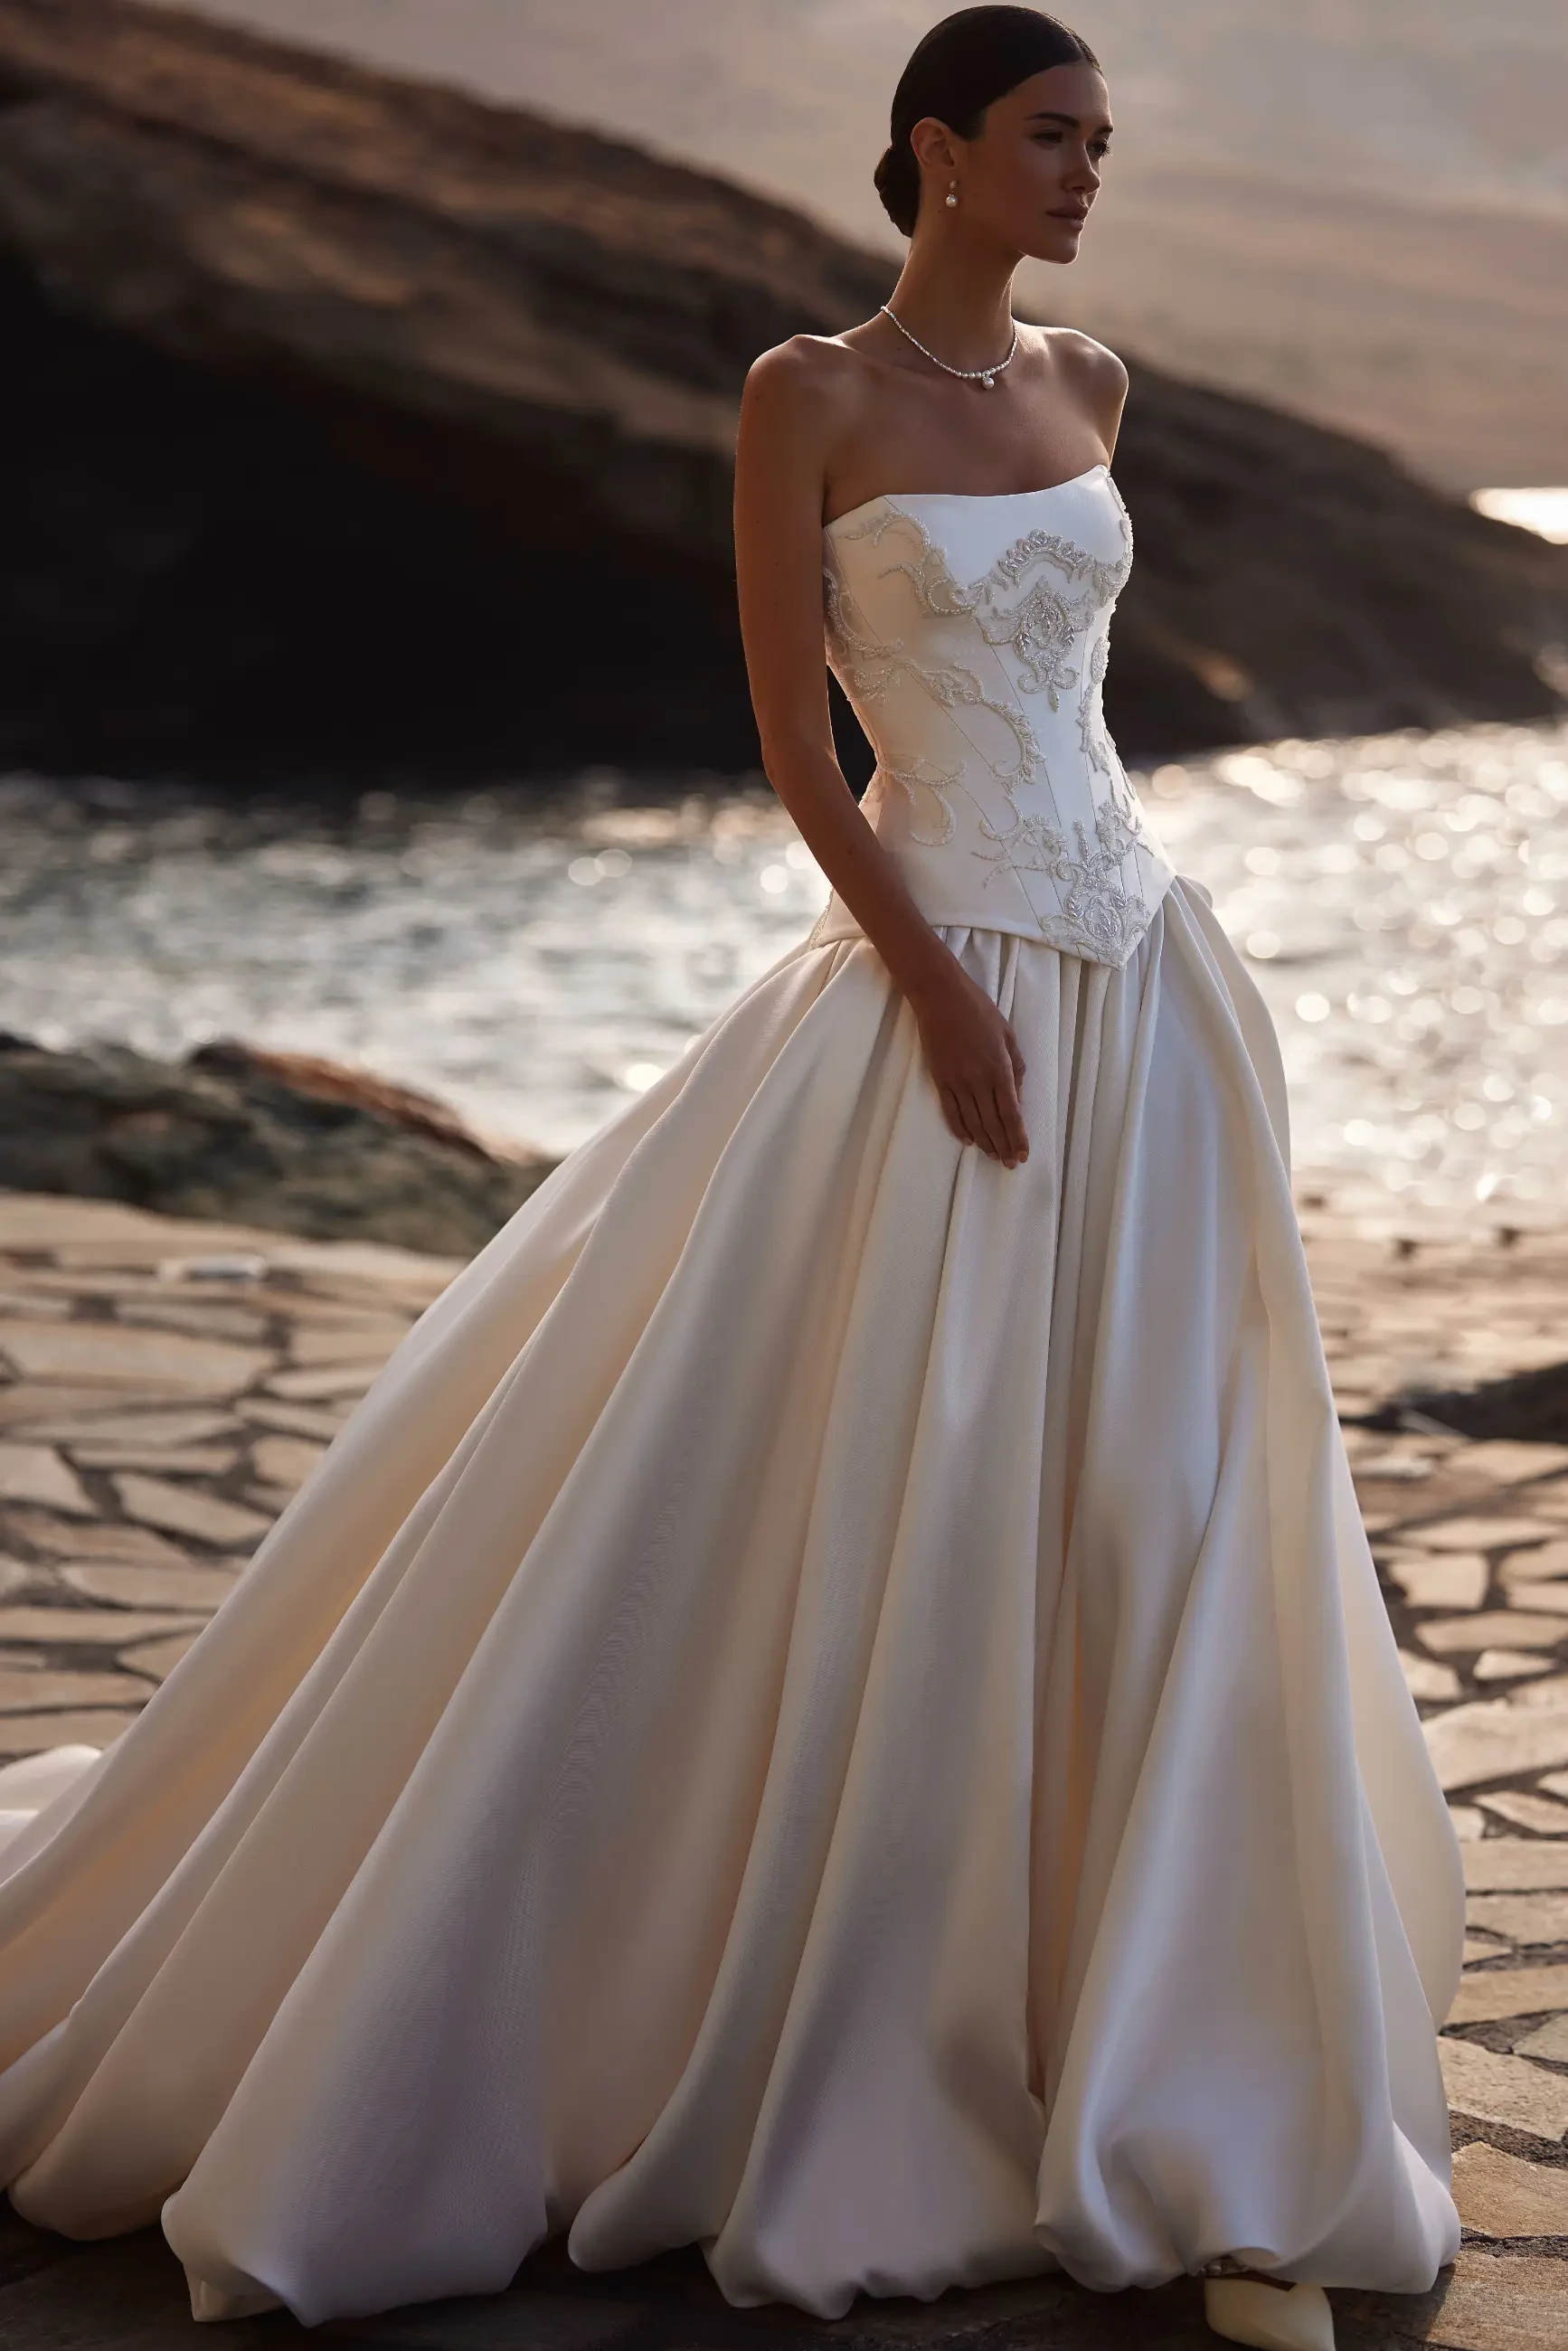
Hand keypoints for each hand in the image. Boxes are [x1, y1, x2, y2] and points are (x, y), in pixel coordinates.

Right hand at [907, 959, 1028, 1167]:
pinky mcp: (940, 1081)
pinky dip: (960, 1130)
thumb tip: (1018, 1097)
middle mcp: (979, 1081)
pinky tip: (969, 1141)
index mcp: (1000, 1069)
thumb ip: (1016, 1068)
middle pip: (993, 1124)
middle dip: (1003, 1146)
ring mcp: (957, 1083)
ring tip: (993, 1156)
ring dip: (985, 1143)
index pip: (1011, 1113)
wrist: (941, 998)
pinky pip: (951, 1112)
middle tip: (1009, 1163)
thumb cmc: (979, 1011)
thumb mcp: (1008, 1035)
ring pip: (973, 1123)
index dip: (1018, 1137)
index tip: (1023, 1154)